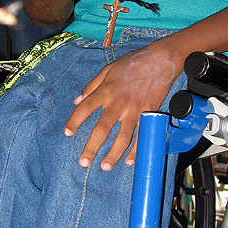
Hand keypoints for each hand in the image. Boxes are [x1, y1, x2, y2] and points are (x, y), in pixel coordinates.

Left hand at [63, 43, 180, 170]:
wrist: (160, 60)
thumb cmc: (132, 63)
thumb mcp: (108, 69)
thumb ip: (91, 86)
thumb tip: (77, 100)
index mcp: (106, 90)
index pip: (85, 108)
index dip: (75, 121)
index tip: (67, 133)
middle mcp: (118, 103)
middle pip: (101, 129)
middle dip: (91, 148)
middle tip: (83, 163)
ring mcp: (134, 110)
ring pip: (122, 138)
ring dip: (113, 155)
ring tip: (105, 167)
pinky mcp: (148, 114)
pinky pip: (141, 136)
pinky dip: (136, 150)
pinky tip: (129, 161)